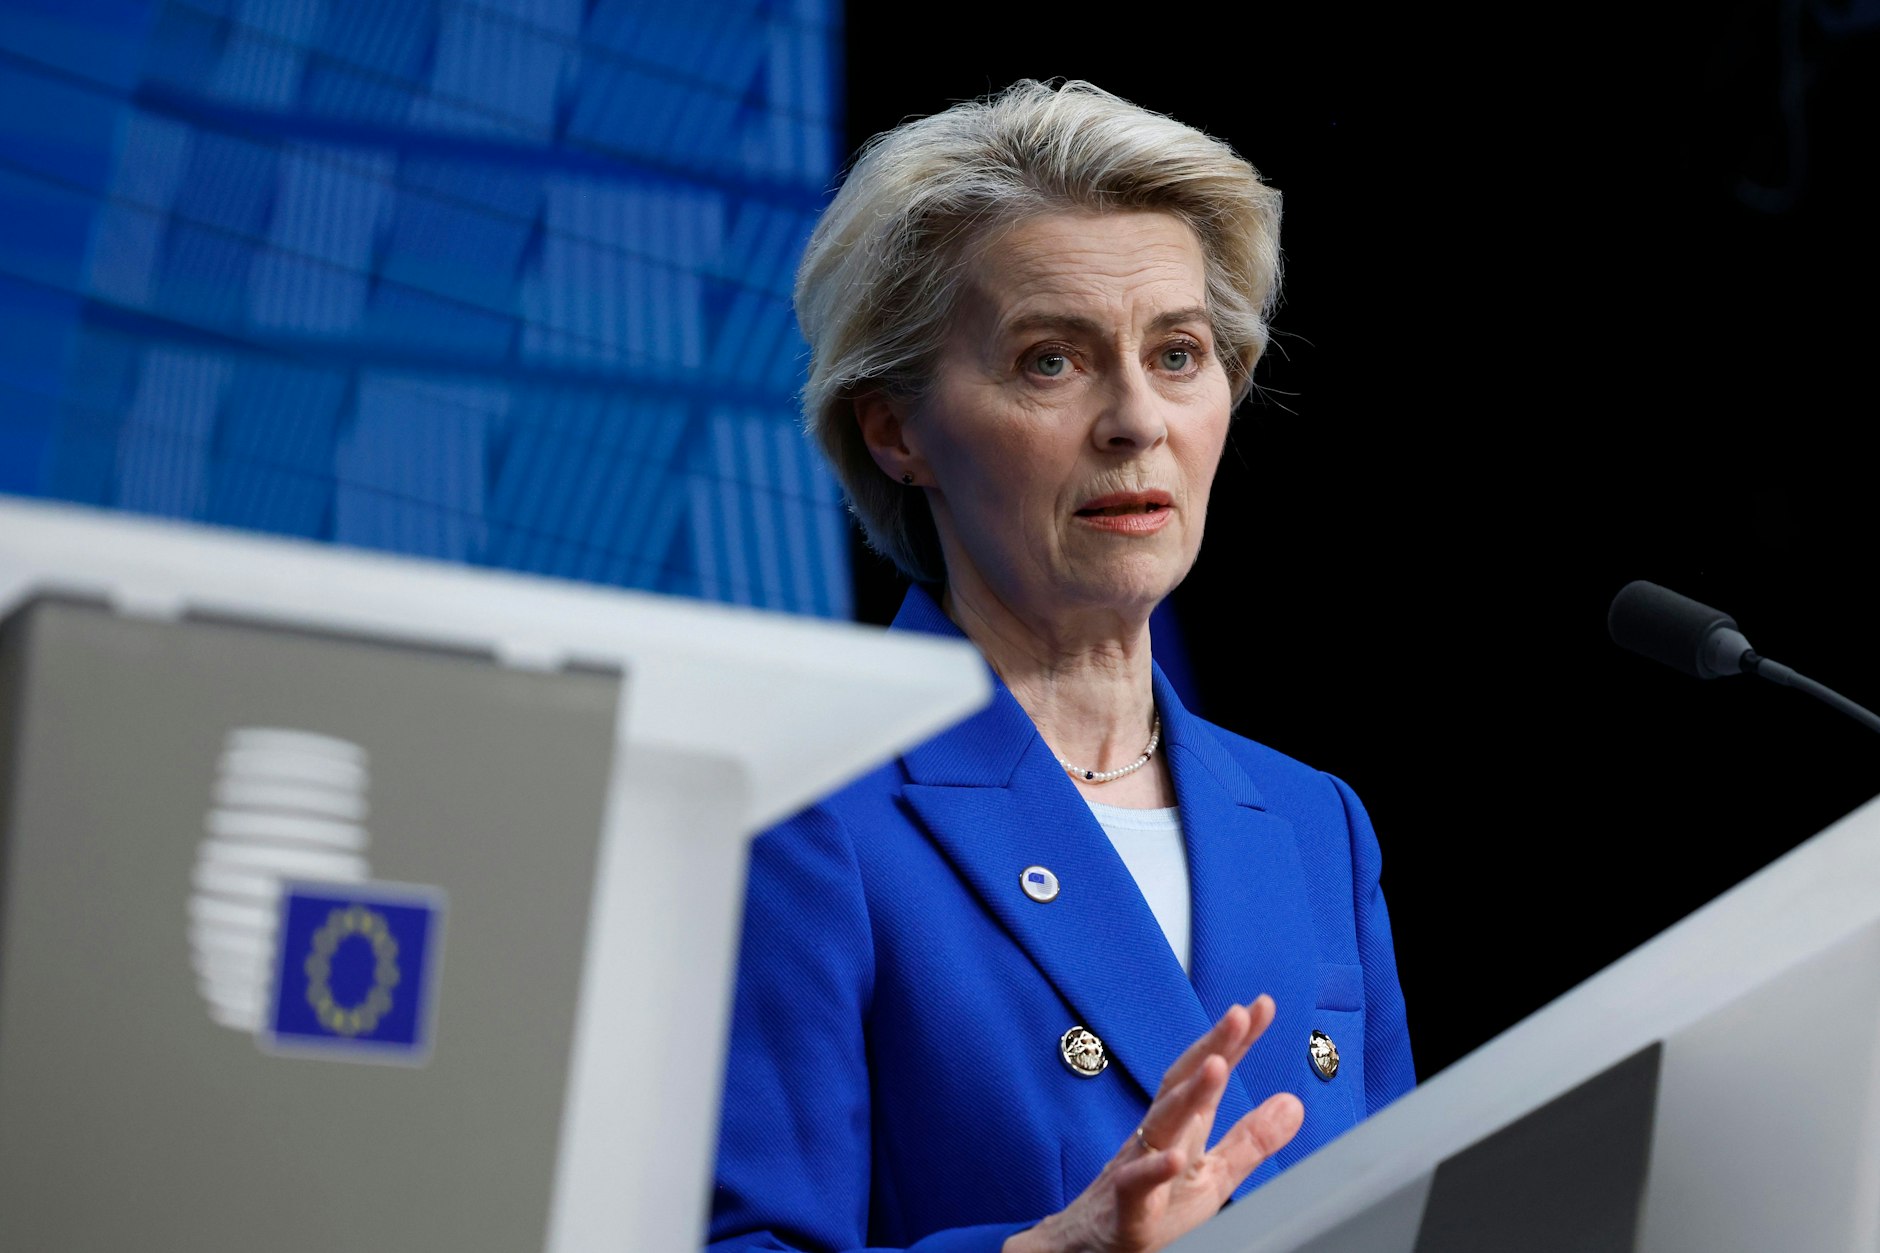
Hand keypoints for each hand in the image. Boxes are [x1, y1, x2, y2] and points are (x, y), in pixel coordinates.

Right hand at [1004, 996, 1302, 1252]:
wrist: (1090, 1245)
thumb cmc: (1151, 1208)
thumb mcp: (1214, 1174)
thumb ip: (1251, 1139)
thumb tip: (1293, 1103)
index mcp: (1183, 1126)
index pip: (1209, 1074)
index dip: (1236, 1041)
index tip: (1262, 1006)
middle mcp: (1158, 1137)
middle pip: (1181, 1083)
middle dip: (1210, 1047)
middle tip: (1239, 1015)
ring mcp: (1139, 1167)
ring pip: (1161, 1124)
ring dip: (1187, 1094)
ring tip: (1217, 1066)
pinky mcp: (1126, 1208)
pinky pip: (1135, 1185)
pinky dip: (1153, 1171)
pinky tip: (1174, 1158)